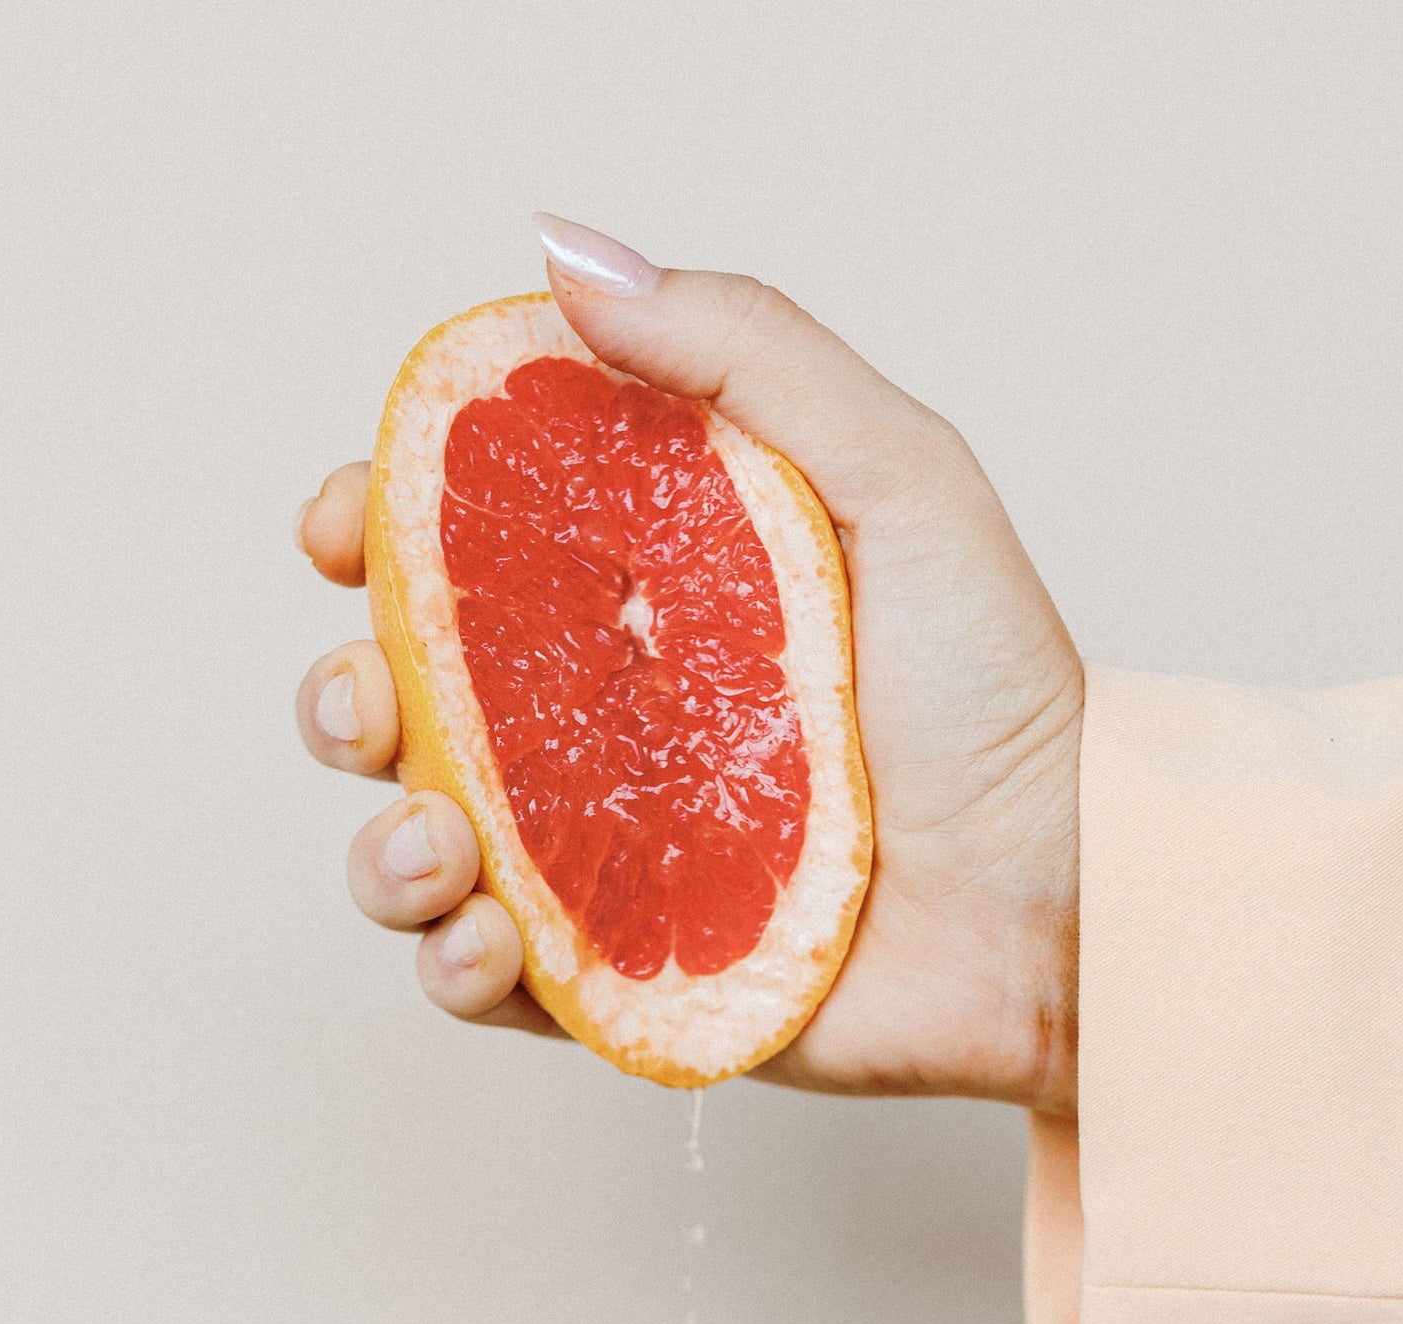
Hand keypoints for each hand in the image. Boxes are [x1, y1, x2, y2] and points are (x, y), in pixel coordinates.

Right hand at [295, 217, 1082, 1113]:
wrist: (1060, 900)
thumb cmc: (1002, 696)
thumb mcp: (897, 477)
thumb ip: (746, 355)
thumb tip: (565, 258)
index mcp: (642, 595)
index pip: (460, 549)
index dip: (377, 528)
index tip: (349, 526)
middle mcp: (601, 725)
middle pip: (402, 703)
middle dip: (342, 699)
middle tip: (373, 703)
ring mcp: (600, 860)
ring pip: (415, 851)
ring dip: (383, 850)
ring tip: (439, 848)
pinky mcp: (620, 981)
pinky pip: (484, 985)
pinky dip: (450, 966)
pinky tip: (489, 938)